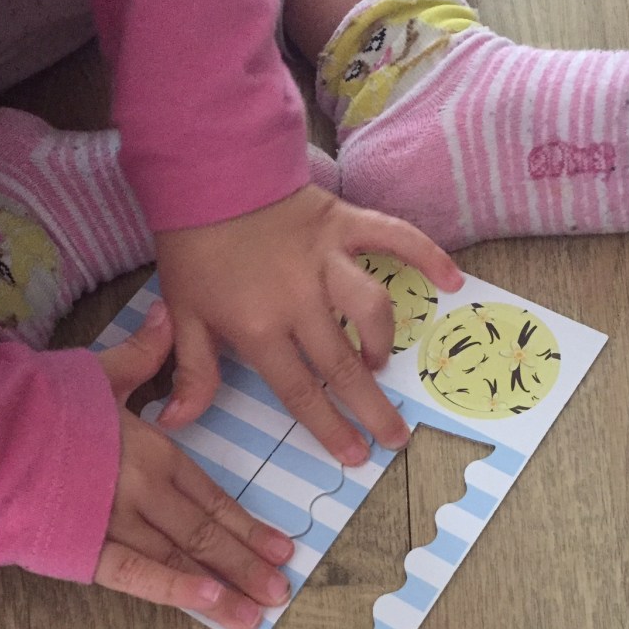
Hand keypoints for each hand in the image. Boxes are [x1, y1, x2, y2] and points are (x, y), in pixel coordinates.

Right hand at [94, 301, 294, 628]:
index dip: (246, 524)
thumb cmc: (40, 402)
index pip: (210, 495)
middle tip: (280, 591)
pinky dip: (173, 589)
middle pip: (203, 531)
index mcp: (153, 450)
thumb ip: (142, 353)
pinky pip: (135, 573)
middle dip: (246, 562)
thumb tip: (167, 312)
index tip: (282, 547)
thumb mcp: (98, 372)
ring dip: (222, 584)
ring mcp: (117, 521)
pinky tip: (208, 603)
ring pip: (180, 556)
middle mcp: (145, 489)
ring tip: (256, 613)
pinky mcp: (84, 548)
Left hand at [154, 185, 462, 465]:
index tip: (354, 456)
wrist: (206, 173)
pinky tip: (452, 280)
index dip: (329, 427)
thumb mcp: (183, 315)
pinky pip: (394, 238)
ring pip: (372, 308)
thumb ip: (191, 372)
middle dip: (371, 406)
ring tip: (377, 360)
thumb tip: (176, 423)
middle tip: (394, 436)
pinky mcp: (344, 223)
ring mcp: (327, 260)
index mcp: (259, 327)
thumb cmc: (193, 248)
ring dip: (381, 340)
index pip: (300, 390)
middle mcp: (300, 299)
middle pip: (343, 363)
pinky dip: (426, 256)